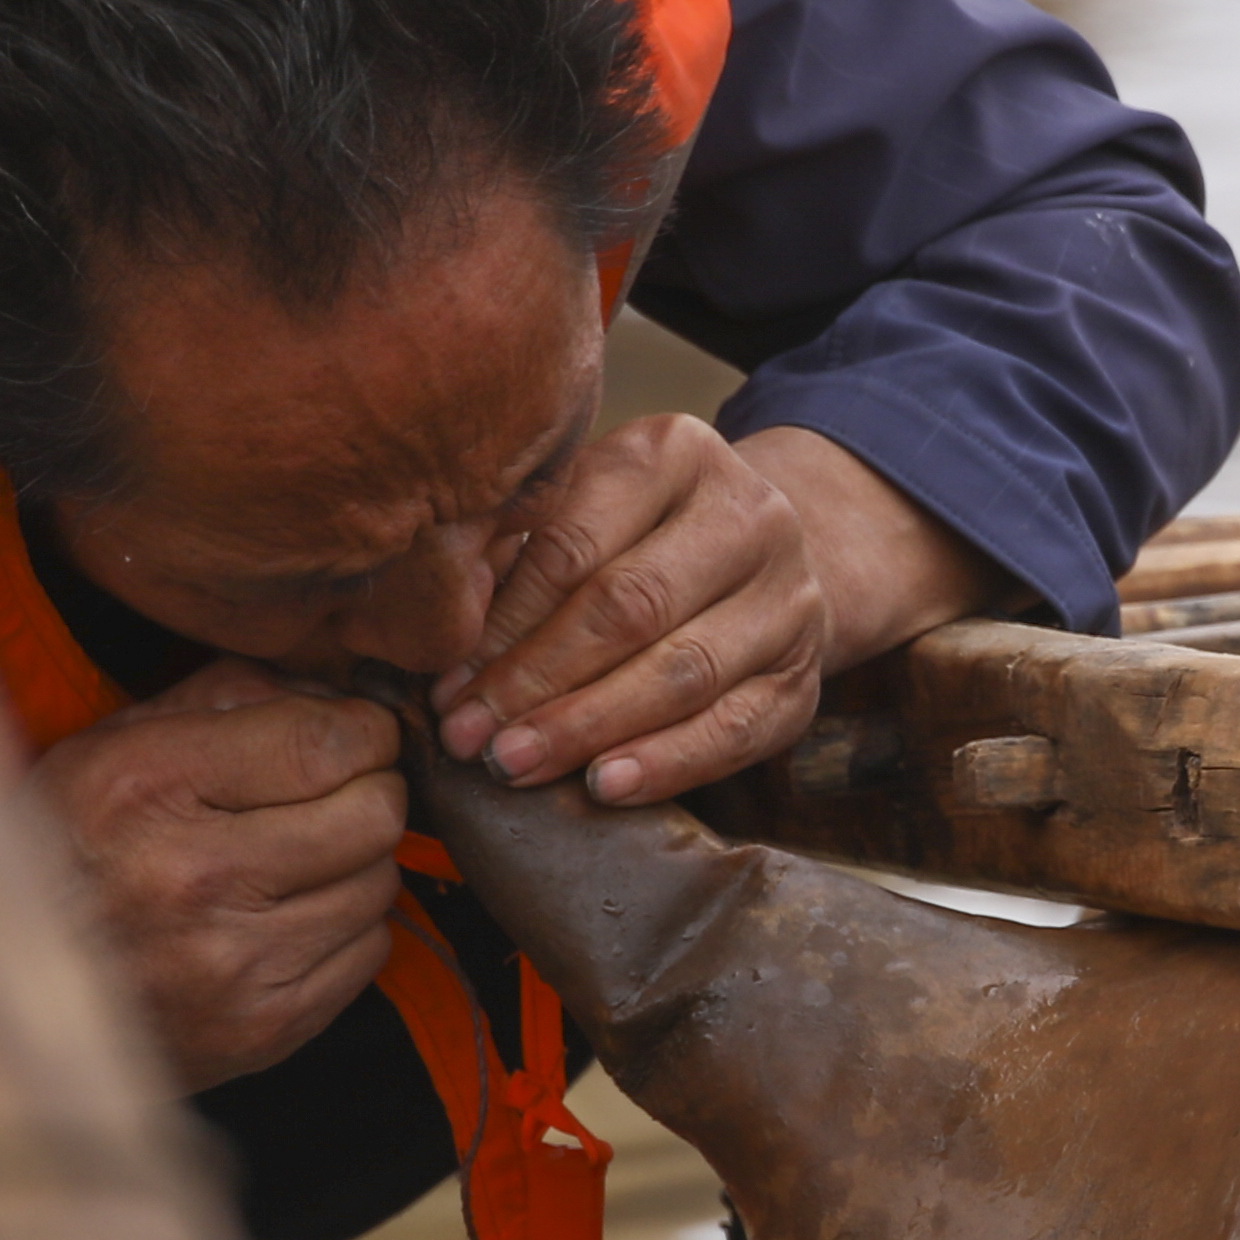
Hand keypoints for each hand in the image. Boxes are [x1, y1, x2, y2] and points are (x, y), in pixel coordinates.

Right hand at [32, 658, 404, 1091]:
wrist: (12, 986)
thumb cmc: (70, 845)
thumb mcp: (113, 744)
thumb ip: (226, 695)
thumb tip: (338, 690)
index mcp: (149, 786)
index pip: (323, 743)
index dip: (365, 731)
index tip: (359, 734)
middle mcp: (191, 876)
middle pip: (373, 814)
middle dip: (370, 790)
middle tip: (338, 792)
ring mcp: (230, 962)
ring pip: (379, 883)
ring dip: (357, 863)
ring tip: (301, 859)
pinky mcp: (261, 1026)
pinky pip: (368, 953)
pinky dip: (346, 928)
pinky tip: (291, 916)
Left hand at [434, 418, 996, 804]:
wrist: (763, 564)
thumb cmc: (638, 540)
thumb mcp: (583, 511)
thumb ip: (517, 555)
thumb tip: (434, 632)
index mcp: (676, 453)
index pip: (577, 543)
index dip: (505, 623)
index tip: (445, 685)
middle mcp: (749, 515)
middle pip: (632, 606)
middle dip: (539, 681)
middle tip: (471, 738)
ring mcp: (789, 597)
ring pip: (684, 671)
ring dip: (590, 727)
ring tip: (517, 765)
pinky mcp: (805, 676)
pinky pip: (736, 730)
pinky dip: (666, 763)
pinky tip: (603, 786)